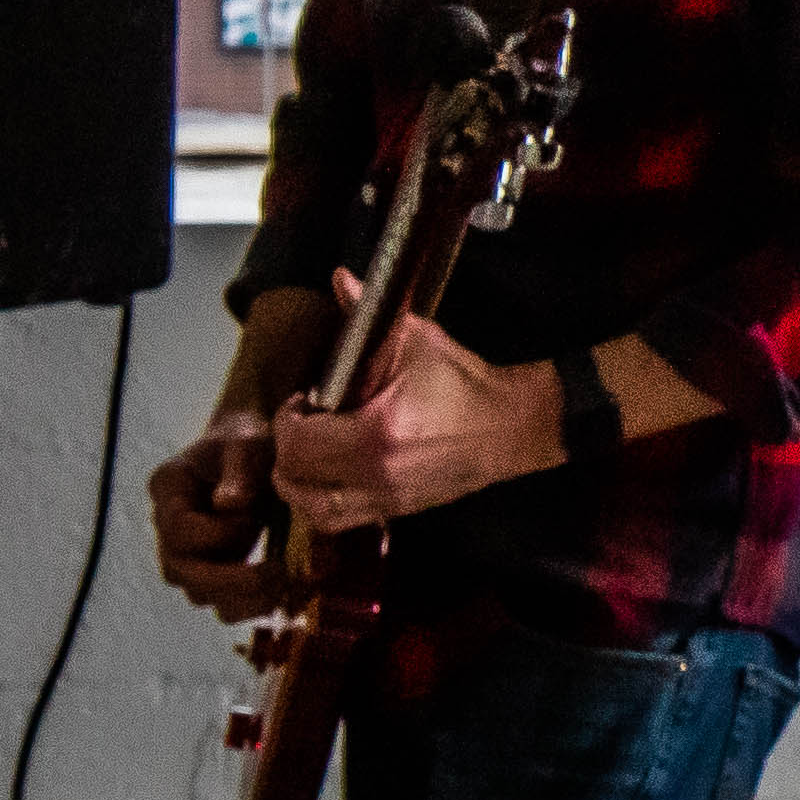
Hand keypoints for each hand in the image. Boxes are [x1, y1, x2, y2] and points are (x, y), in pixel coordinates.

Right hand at [147, 410, 294, 620]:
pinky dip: (248, 604)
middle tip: (277, 577)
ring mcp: (186, 550)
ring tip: (283, 588)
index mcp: (168, 487)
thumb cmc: (248, 439)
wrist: (251, 448)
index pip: (178, 529)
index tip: (253, 518)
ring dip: (240, 599)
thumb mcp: (248, 444)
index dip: (216, 533)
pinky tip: (283, 595)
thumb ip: (238, 471)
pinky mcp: (211, 567)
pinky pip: (220, 599)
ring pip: (198, 592)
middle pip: (179, 570)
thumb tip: (228, 505)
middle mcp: (167, 524)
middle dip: (228, 580)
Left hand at [269, 301, 555, 538]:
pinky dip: (321, 504)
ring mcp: (386, 500)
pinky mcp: (396, 512)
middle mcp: (375, 476)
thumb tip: (339, 278)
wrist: (512, 426)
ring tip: (306, 456)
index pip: (298, 442)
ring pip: (313, 511)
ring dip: (298, 485)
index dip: (288, 420)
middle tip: (302, 426)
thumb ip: (367, 313)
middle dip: (287, 452)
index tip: (304, 399)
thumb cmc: (463, 384)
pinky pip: (339, 521)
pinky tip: (328, 479)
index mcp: (375, 435)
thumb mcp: (416, 341)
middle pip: (296, 481)